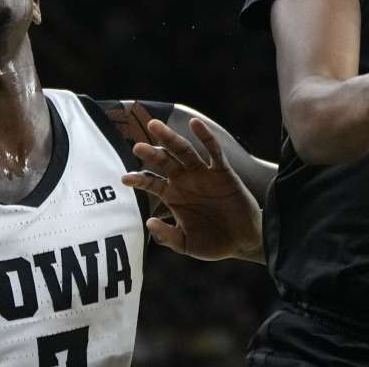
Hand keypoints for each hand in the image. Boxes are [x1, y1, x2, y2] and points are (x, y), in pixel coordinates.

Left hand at [120, 118, 262, 261]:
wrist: (243, 242)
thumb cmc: (213, 242)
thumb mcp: (186, 244)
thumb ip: (167, 236)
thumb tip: (149, 222)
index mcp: (173, 196)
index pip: (152, 183)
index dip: (139, 180)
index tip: (125, 179)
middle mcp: (185, 181)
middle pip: (164, 161)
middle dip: (151, 153)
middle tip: (137, 146)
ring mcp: (203, 174)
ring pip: (184, 151)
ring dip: (170, 138)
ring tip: (154, 126)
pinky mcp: (222, 171)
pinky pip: (213, 151)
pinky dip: (205, 137)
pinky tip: (195, 124)